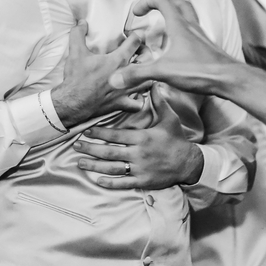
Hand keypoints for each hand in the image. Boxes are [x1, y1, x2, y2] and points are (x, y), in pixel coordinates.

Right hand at [52, 21, 147, 127]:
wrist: (71, 102)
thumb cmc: (76, 78)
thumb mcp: (75, 53)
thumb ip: (78, 34)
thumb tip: (82, 21)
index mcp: (116, 60)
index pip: (135, 42)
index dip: (137, 36)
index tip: (135, 36)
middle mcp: (125, 74)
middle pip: (148, 61)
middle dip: (147, 55)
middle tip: (142, 53)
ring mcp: (125, 90)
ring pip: (147, 82)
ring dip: (146, 77)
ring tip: (142, 73)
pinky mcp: (121, 104)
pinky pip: (138, 105)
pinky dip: (139, 101)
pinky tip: (136, 96)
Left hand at [74, 86, 203, 189]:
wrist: (189, 163)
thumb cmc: (177, 139)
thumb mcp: (169, 118)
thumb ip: (159, 101)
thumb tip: (154, 82)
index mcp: (142, 138)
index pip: (116, 135)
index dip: (99, 133)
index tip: (86, 131)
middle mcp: (139, 154)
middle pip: (109, 152)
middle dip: (91, 148)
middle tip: (76, 146)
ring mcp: (140, 169)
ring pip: (113, 168)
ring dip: (95, 165)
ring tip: (80, 162)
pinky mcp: (143, 181)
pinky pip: (123, 183)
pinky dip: (110, 182)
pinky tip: (98, 179)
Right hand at [108, 0, 237, 95]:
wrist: (230, 79)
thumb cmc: (200, 70)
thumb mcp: (163, 71)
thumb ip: (138, 73)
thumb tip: (114, 78)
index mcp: (179, 25)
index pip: (162, 0)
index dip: (146, 1)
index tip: (136, 12)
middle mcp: (191, 27)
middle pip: (178, 3)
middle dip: (162, 3)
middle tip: (151, 12)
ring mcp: (201, 37)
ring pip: (188, 17)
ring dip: (175, 16)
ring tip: (163, 27)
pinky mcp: (207, 48)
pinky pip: (194, 32)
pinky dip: (183, 32)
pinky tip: (178, 47)